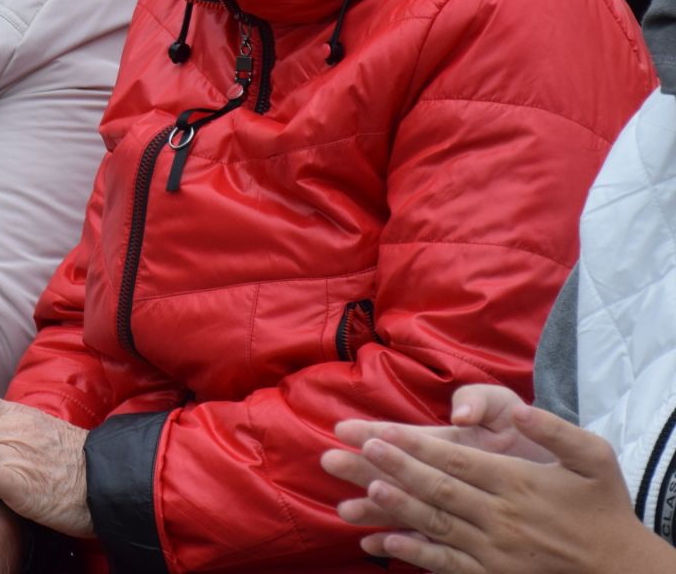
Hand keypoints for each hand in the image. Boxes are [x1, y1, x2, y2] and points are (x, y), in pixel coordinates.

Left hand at [323, 398, 672, 573]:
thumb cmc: (603, 504)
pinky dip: (415, 554)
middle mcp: (501, 516)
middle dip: (390, 469)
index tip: (376, 433)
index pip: (456, 460)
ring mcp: (494, 549)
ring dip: (397, 509)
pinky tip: (384, 542)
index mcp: (518, 482)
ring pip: (436, 526)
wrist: (620, 566)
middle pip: (437, 489)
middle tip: (349, 452)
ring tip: (362, 492)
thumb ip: (556, 429)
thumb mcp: (594, 457)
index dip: (414, 446)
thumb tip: (521, 410)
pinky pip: (447, 565)